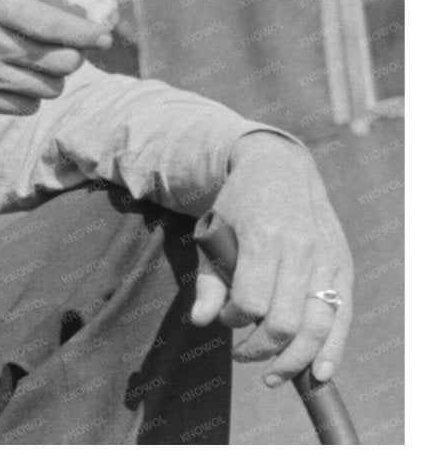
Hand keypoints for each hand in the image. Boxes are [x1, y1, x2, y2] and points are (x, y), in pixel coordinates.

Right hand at [0, 0, 112, 113]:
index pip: (56, 25)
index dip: (89, 32)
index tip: (104, 32)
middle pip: (61, 63)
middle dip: (77, 55)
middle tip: (75, 46)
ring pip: (47, 88)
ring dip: (58, 77)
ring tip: (50, 63)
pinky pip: (25, 106)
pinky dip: (34, 95)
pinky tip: (24, 78)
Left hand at [192, 131, 354, 385]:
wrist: (281, 169)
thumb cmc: (239, 205)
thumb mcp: (212, 232)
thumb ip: (208, 280)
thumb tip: (200, 322)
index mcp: (263, 237)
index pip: (251, 300)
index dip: (234, 318)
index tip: (224, 317)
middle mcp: (301, 250)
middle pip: (285, 321)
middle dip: (260, 348)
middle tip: (241, 353)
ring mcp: (328, 260)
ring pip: (317, 326)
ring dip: (294, 360)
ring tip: (273, 376)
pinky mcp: (344, 268)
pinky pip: (343, 319)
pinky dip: (331, 350)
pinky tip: (317, 373)